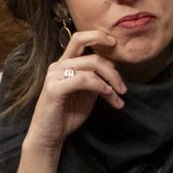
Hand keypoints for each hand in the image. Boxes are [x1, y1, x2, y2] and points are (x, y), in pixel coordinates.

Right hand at [24, 29, 126, 152]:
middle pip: (91, 55)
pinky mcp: (54, 88)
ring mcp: (54, 76)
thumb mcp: (86, 94)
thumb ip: (96, 79)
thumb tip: (113, 67)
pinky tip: (108, 95)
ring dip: (109, 81)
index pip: (79, 39)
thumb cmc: (66, 115)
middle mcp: (58, 65)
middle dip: (112, 69)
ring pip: (90, 67)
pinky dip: (99, 86)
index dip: (98, 37)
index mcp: (64, 63)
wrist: (49, 135)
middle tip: (123, 87)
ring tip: (118, 96)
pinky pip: (83, 80)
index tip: (115, 43)